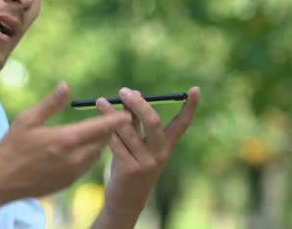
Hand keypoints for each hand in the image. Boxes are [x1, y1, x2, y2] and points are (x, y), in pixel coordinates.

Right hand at [0, 82, 131, 200]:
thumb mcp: (28, 119)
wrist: (1, 181)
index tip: (126, 111)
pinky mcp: (69, 182)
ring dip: (99, 142)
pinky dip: (88, 154)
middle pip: (102, 141)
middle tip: (113, 117)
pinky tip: (81, 146)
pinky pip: (86, 165)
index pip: (100, 128)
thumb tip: (66, 86)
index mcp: (66, 140)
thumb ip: (51, 103)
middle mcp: (74, 158)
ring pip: (95, 154)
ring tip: (99, 130)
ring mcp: (73, 173)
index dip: (116, 119)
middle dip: (108, 129)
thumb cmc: (12, 146)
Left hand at [93, 87, 199, 227]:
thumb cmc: (131, 166)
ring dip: (112, 113)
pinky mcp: (130, 169)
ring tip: (100, 101)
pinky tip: (97, 122)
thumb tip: (133, 94)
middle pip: (153, 121)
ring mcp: (146, 162)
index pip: (183, 123)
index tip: (195, 89)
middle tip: (123, 91)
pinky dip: (105, 130)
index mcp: (166, 146)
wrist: (125, 201)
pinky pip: (116, 143)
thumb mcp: (139, 145)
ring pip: (129, 130)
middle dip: (138, 103)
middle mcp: (160, 153)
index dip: (190, 106)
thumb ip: (137, 122)